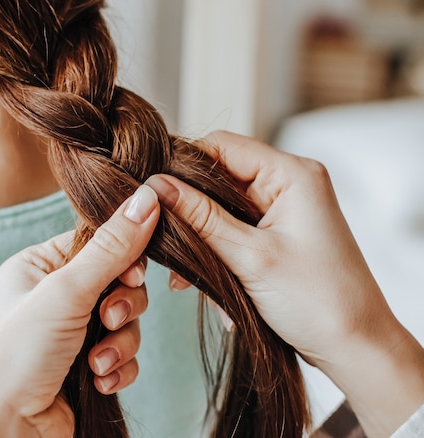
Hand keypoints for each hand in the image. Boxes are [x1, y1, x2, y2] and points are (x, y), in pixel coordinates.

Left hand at [0, 185, 159, 437]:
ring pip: (124, 322)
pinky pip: (121, 354)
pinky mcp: (83, 367)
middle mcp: (53, 299)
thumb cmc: (13, 357)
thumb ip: (111, 249)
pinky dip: (117, 367)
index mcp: (37, 268)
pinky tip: (99, 381)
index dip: (121, 256)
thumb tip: (146, 199)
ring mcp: (69, 334)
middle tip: (110, 317)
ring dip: (119, 342)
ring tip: (98, 360)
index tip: (132, 272)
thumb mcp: (64, 293)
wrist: (2, 435)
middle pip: (117, 283)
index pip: (95, 244)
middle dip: (122, 306)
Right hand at [146, 131, 423, 437]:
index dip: (182, 165)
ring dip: (201, 238)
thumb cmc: (318, 302)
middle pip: (219, 177)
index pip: (222, 146)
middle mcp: (289, 183)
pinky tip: (204, 284)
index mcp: (292, 174)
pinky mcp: (279, 234)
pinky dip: (217, 252)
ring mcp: (284, 209)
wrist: (356, 348)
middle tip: (162, 239)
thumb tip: (156, 187)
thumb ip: (200, 217)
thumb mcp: (249, 257)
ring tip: (183, 277)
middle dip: (190, 210)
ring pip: (222, 208)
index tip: (153, 193)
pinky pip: (235, 230)